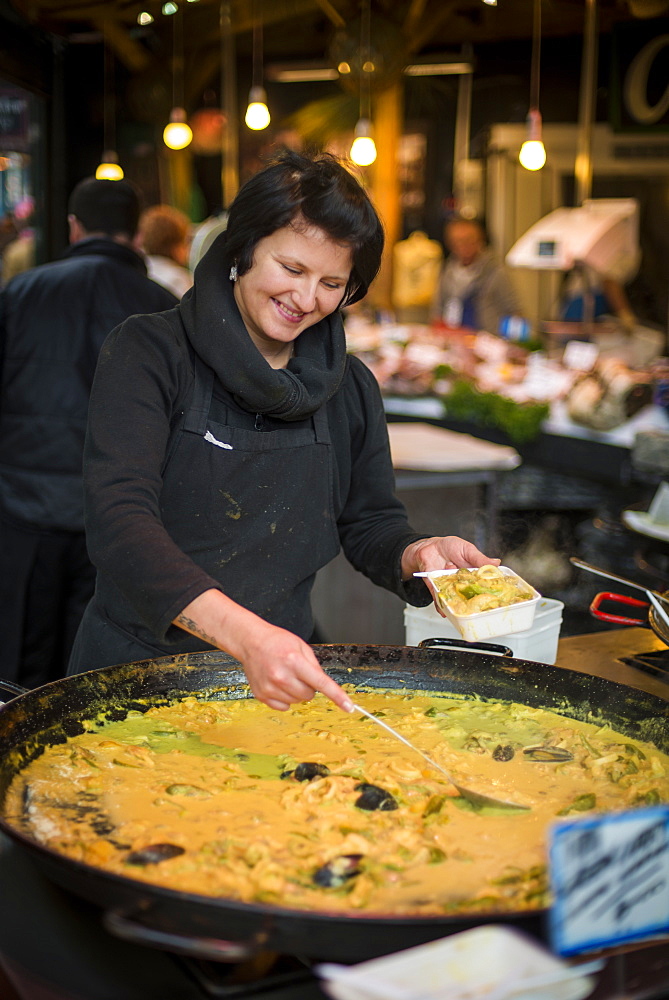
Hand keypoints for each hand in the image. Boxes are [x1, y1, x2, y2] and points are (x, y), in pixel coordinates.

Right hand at [175, 589, 353, 712]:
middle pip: (309, 695)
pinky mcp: (262, 695)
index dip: (337, 696)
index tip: (349, 707)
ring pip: (297, 701)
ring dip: (296, 691)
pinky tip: (278, 684)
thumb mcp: (301, 646)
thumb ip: (314, 666)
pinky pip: (284, 707)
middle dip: (309, 685)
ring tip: (286, 675)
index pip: (321, 683)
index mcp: (294, 661)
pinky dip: (285, 698)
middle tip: (299, 672)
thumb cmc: (277, 641)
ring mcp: (270, 687)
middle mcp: (282, 676)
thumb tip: (323, 686)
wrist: (250, 641)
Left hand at [401, 535, 499, 616]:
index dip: (488, 592)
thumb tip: (496, 562)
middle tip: (477, 605)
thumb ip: (479, 558)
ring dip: (457, 603)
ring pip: (455, 598)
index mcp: (473, 574)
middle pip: (470, 596)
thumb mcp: (467, 549)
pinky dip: (441, 605)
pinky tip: (444, 611)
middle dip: (473, 602)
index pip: (483, 585)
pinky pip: (439, 597)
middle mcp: (462, 583)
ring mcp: (450, 586)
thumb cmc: (450, 546)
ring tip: (461, 606)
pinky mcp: (436, 587)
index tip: (495, 599)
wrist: (430, 546)